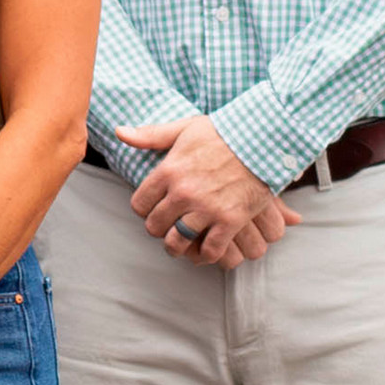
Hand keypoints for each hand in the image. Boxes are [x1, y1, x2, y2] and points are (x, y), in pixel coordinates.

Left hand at [115, 115, 294, 266]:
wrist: (264, 139)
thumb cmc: (224, 132)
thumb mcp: (184, 129)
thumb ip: (151, 135)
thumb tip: (119, 132)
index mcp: (169, 171)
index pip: (140, 203)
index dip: (144, 210)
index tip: (151, 210)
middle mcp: (184, 192)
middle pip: (155, 225)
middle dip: (158, 229)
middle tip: (165, 228)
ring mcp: (207, 208)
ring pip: (178, 241)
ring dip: (177, 247)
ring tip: (179, 247)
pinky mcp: (231, 220)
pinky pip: (211, 249)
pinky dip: (206, 255)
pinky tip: (204, 252)